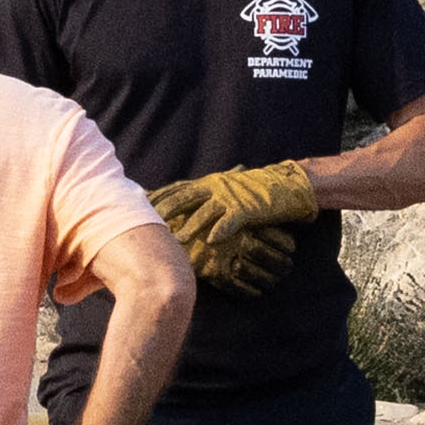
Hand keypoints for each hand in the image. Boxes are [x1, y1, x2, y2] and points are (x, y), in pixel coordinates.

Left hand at [152, 160, 327, 298]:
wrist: (285, 185)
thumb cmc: (254, 191)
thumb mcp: (225, 190)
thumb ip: (206, 198)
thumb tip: (183, 210)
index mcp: (209, 183)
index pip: (177, 188)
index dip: (159, 196)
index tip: (139, 203)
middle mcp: (216, 187)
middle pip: (184, 198)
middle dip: (165, 209)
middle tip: (147, 222)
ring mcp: (231, 197)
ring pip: (204, 211)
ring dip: (189, 226)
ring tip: (174, 239)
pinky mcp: (248, 209)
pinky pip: (232, 221)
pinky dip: (221, 230)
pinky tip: (211, 241)